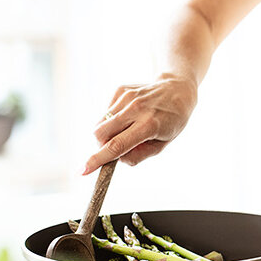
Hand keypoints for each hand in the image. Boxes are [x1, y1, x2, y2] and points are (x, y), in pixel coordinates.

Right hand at [82, 73, 198, 174]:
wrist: (177, 90)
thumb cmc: (171, 121)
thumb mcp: (162, 145)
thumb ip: (139, 155)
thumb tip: (117, 159)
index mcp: (148, 126)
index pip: (117, 146)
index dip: (98, 159)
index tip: (83, 170)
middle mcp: (135, 109)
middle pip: (100, 134)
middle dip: (101, 146)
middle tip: (115, 149)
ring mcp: (127, 97)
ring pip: (100, 123)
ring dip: (108, 133)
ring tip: (127, 130)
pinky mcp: (120, 90)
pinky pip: (106, 112)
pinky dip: (113, 120)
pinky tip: (129, 116)